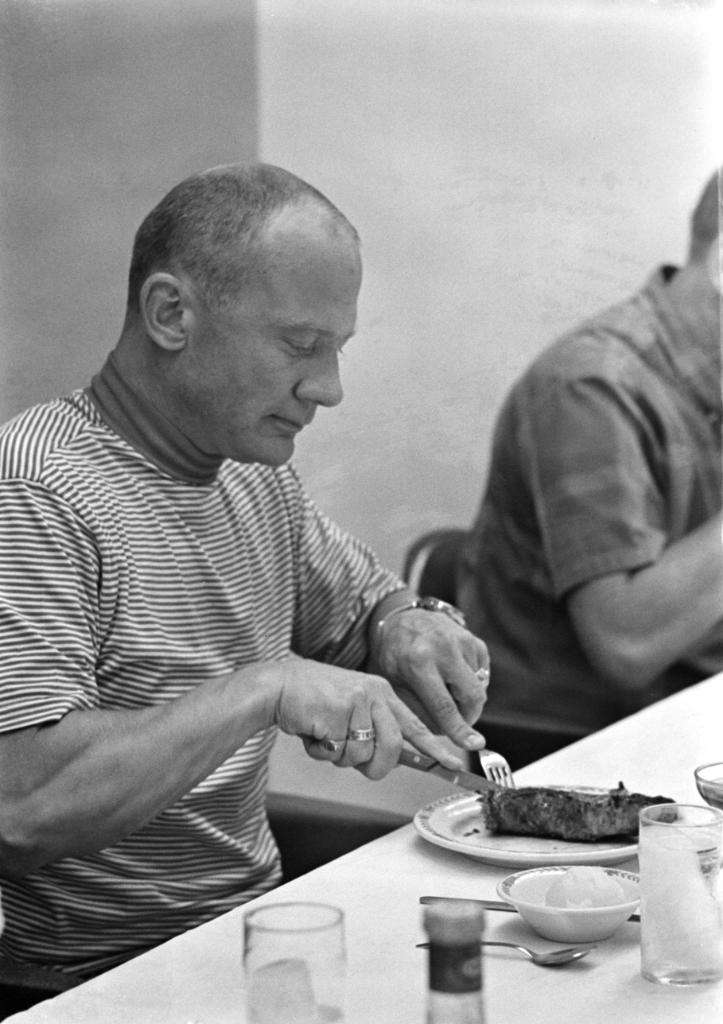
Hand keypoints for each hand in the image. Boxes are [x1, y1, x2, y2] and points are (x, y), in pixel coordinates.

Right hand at [272, 656, 467, 779]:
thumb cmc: (313, 700)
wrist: (279, 686)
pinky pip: (339, 751)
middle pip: (392, 749)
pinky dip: (323, 751)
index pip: (416, 726)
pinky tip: (315, 731)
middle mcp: (375, 694)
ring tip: (325, 734)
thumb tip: (391, 760)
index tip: (458, 763)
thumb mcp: (352, 708)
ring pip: (363, 754)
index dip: (437, 749)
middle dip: (374, 766)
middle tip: (352, 758)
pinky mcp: (339, 711)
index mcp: (382, 692)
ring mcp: (358, 701)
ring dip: (340, 755)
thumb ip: (374, 730)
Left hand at [373, 608, 489, 750]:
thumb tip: (440, 738)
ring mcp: (463, 642)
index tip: (475, 745)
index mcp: (419, 663)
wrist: (402, 619)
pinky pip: (482, 674)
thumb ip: (416, 711)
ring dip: (466, 698)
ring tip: (445, 690)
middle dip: (468, 716)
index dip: (460, 730)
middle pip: (472, 697)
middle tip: (456, 721)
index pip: (445, 706)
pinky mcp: (474, 640)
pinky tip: (452, 675)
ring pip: (479, 688)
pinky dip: (471, 683)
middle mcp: (444, 649)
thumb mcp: (394, 683)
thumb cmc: (395, 655)